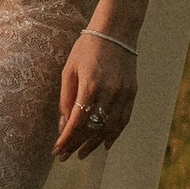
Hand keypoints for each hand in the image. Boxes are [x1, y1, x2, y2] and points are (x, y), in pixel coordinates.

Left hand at [56, 26, 138, 160]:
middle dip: (77, 144)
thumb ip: (66, 99)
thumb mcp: (69, 70)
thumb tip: (63, 126)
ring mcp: (123, 93)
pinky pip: (124, 120)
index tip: (57, 150)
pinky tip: (105, 144)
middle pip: (93, 128)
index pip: (77, 121)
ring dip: (95, 144)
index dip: (67, 139)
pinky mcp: (132, 93)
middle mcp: (109, 92)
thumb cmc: (86, 48)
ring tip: (82, 154)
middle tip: (65, 157)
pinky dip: (114, 134)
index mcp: (90, 84)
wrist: (115, 31)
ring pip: (110, 128)